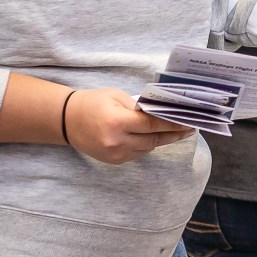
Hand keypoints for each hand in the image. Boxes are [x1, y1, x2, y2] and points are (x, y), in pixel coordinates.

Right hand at [64, 88, 190, 163]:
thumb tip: (161, 112)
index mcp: (117, 122)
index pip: (152, 124)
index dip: (172, 124)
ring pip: (147, 148)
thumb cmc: (92, 102)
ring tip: (176, 131)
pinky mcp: (114, 161)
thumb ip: (139, 106)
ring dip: (161, 139)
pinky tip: (153, 136)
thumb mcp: (116, 96)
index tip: (188, 122)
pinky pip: (138, 153)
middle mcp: (116, 142)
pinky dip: (146, 144)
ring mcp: (115, 154)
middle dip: (173, 134)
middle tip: (189, 128)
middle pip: (153, 139)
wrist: (67, 121)